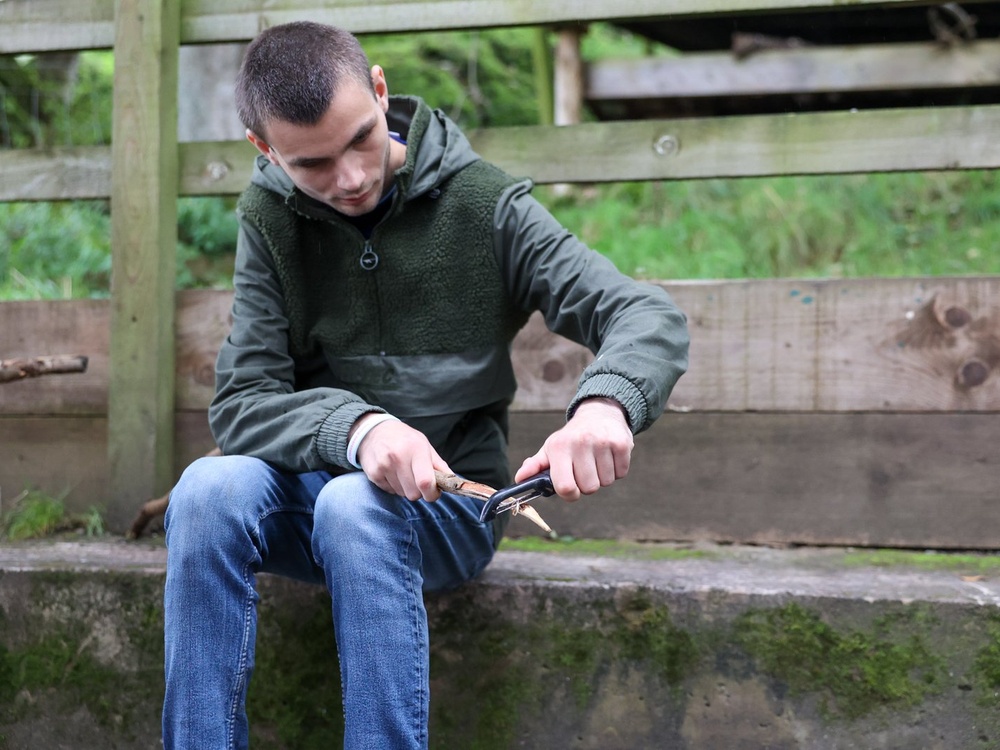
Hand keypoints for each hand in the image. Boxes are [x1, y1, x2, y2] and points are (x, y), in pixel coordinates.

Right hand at [353, 416, 450, 500]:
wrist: (374, 431)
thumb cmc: (404, 439)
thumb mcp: (424, 445)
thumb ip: (439, 465)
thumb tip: (454, 482)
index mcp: (416, 449)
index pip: (425, 482)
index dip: (432, 494)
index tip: (434, 492)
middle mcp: (398, 457)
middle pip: (413, 494)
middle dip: (419, 491)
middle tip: (417, 479)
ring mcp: (384, 465)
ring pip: (402, 494)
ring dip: (405, 488)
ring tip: (402, 472)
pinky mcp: (373, 473)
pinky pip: (390, 491)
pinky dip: (393, 486)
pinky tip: (391, 472)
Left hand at [515, 397, 633, 501]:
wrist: (599, 412)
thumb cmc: (572, 437)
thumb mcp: (551, 448)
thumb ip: (535, 465)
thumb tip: (519, 479)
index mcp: (560, 447)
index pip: (565, 487)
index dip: (569, 494)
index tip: (571, 488)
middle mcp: (581, 443)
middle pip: (589, 488)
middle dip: (587, 484)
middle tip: (584, 469)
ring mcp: (603, 442)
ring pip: (606, 482)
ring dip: (602, 477)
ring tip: (597, 460)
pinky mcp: (621, 443)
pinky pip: (621, 473)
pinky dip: (616, 470)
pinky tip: (608, 456)